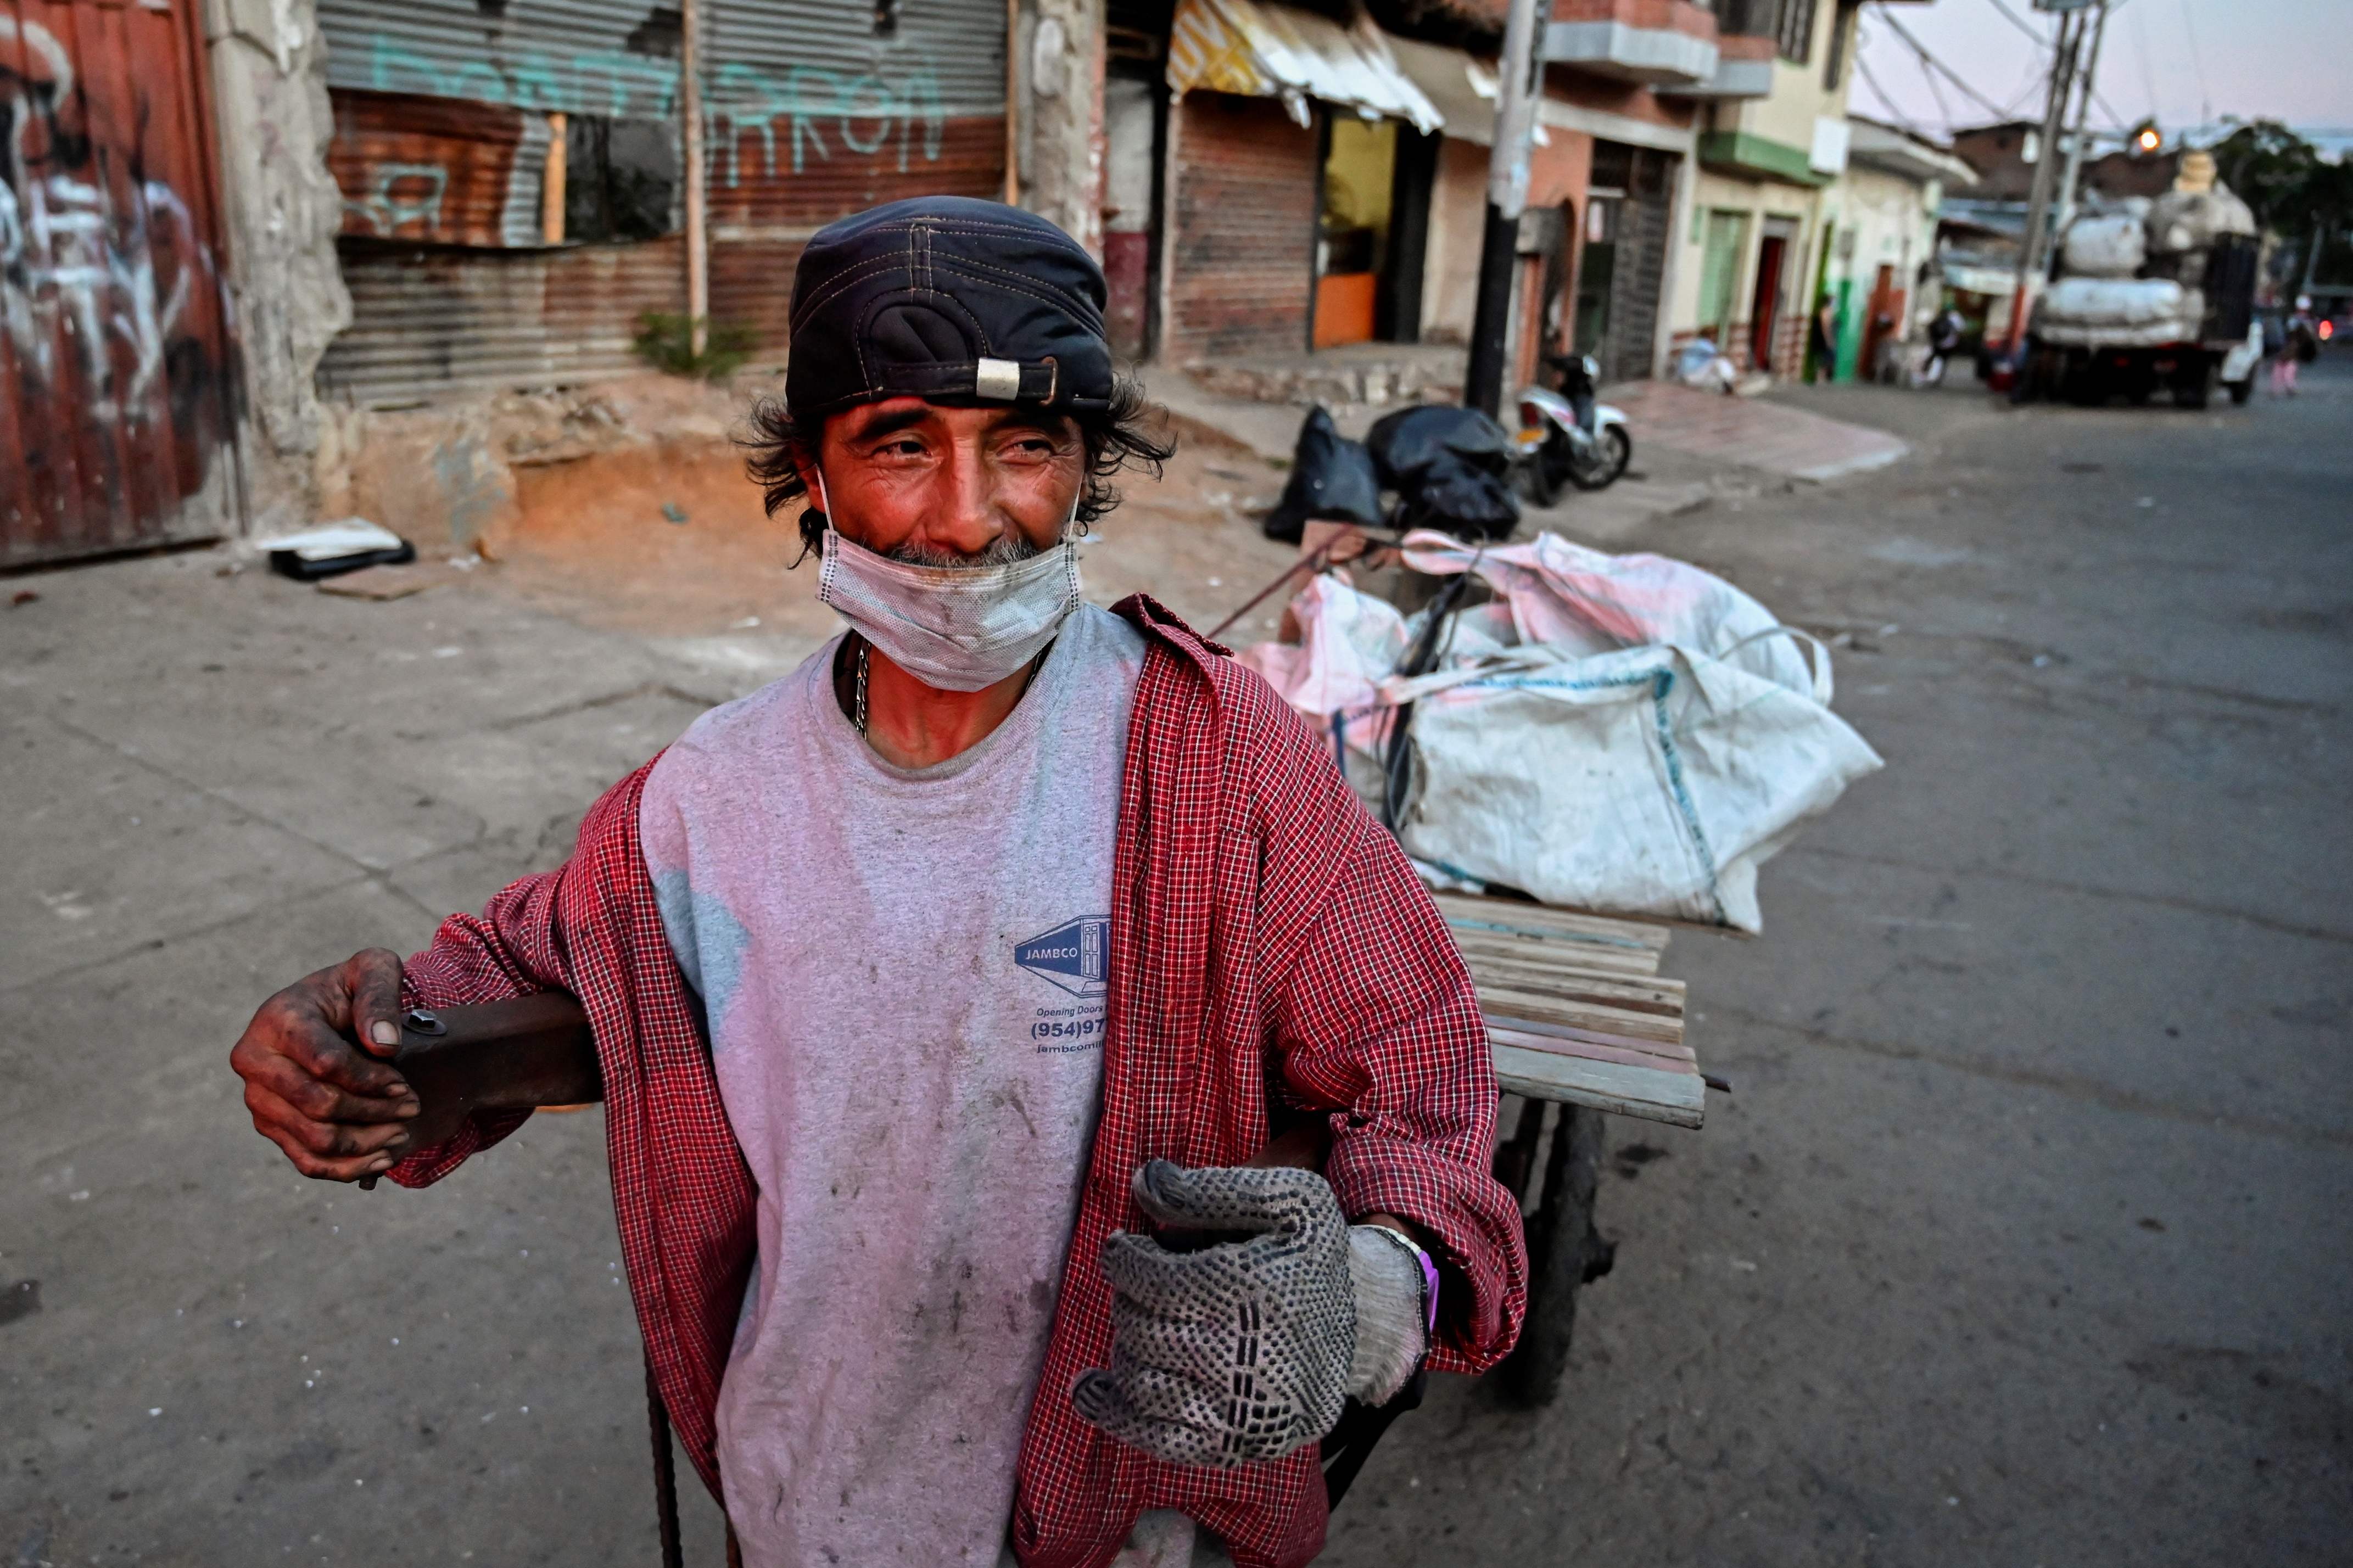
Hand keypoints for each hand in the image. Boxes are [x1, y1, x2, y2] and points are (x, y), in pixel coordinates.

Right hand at [230, 949, 418, 1181]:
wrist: (323, 1011)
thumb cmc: (352, 988)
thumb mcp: (373, 970)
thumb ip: (381, 995)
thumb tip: (384, 1045)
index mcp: (277, 1019)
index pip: (326, 1064)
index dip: (372, 1080)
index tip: (405, 1084)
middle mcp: (255, 1061)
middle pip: (320, 1106)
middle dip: (375, 1112)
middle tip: (412, 1108)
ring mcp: (257, 1098)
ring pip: (315, 1139)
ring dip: (367, 1143)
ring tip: (401, 1132)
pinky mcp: (268, 1124)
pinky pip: (306, 1160)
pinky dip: (346, 1168)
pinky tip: (382, 1159)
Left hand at [1072, 1161, 1355, 1467]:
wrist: (1365, 1335)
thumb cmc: (1309, 1261)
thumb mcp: (1287, 1202)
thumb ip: (1212, 1188)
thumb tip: (1144, 1180)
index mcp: (1250, 1288)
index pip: (1147, 1277)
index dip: (1123, 1258)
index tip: (1123, 1248)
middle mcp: (1241, 1353)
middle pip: (1138, 1327)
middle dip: (1129, 1300)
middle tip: (1143, 1288)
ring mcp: (1235, 1408)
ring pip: (1138, 1378)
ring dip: (1126, 1346)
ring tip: (1143, 1324)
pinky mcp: (1232, 1445)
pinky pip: (1152, 1437)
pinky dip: (1110, 1412)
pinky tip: (1089, 1388)